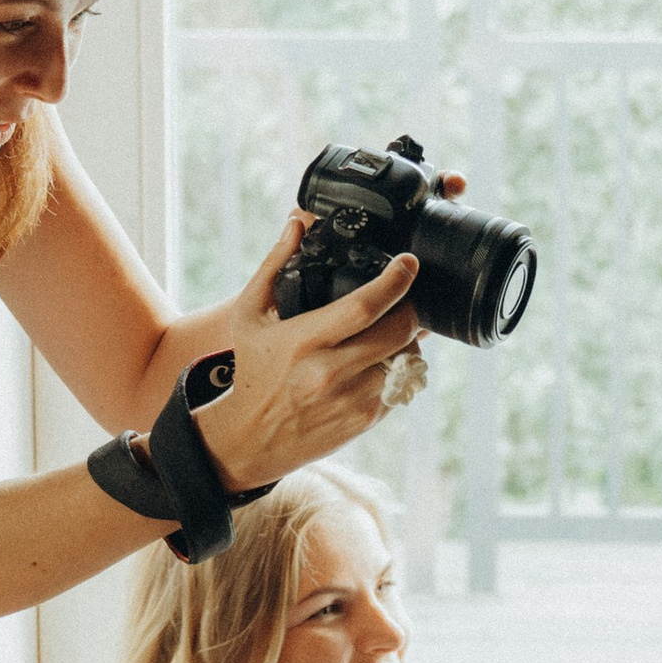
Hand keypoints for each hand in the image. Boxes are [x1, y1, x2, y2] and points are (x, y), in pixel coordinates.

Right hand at [195, 213, 423, 489]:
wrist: (250, 439)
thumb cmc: (252, 370)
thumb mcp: (250, 316)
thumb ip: (274, 266)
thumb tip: (297, 223)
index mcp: (303, 341)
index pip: (364, 306)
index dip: (395, 281)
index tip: (408, 263)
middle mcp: (330, 372)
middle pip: (397, 331)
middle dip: (411, 308)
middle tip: (407, 296)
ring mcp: (352, 400)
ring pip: (407, 359)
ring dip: (409, 340)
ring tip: (395, 328)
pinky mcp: (365, 421)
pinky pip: (401, 385)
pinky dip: (400, 367)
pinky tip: (385, 359)